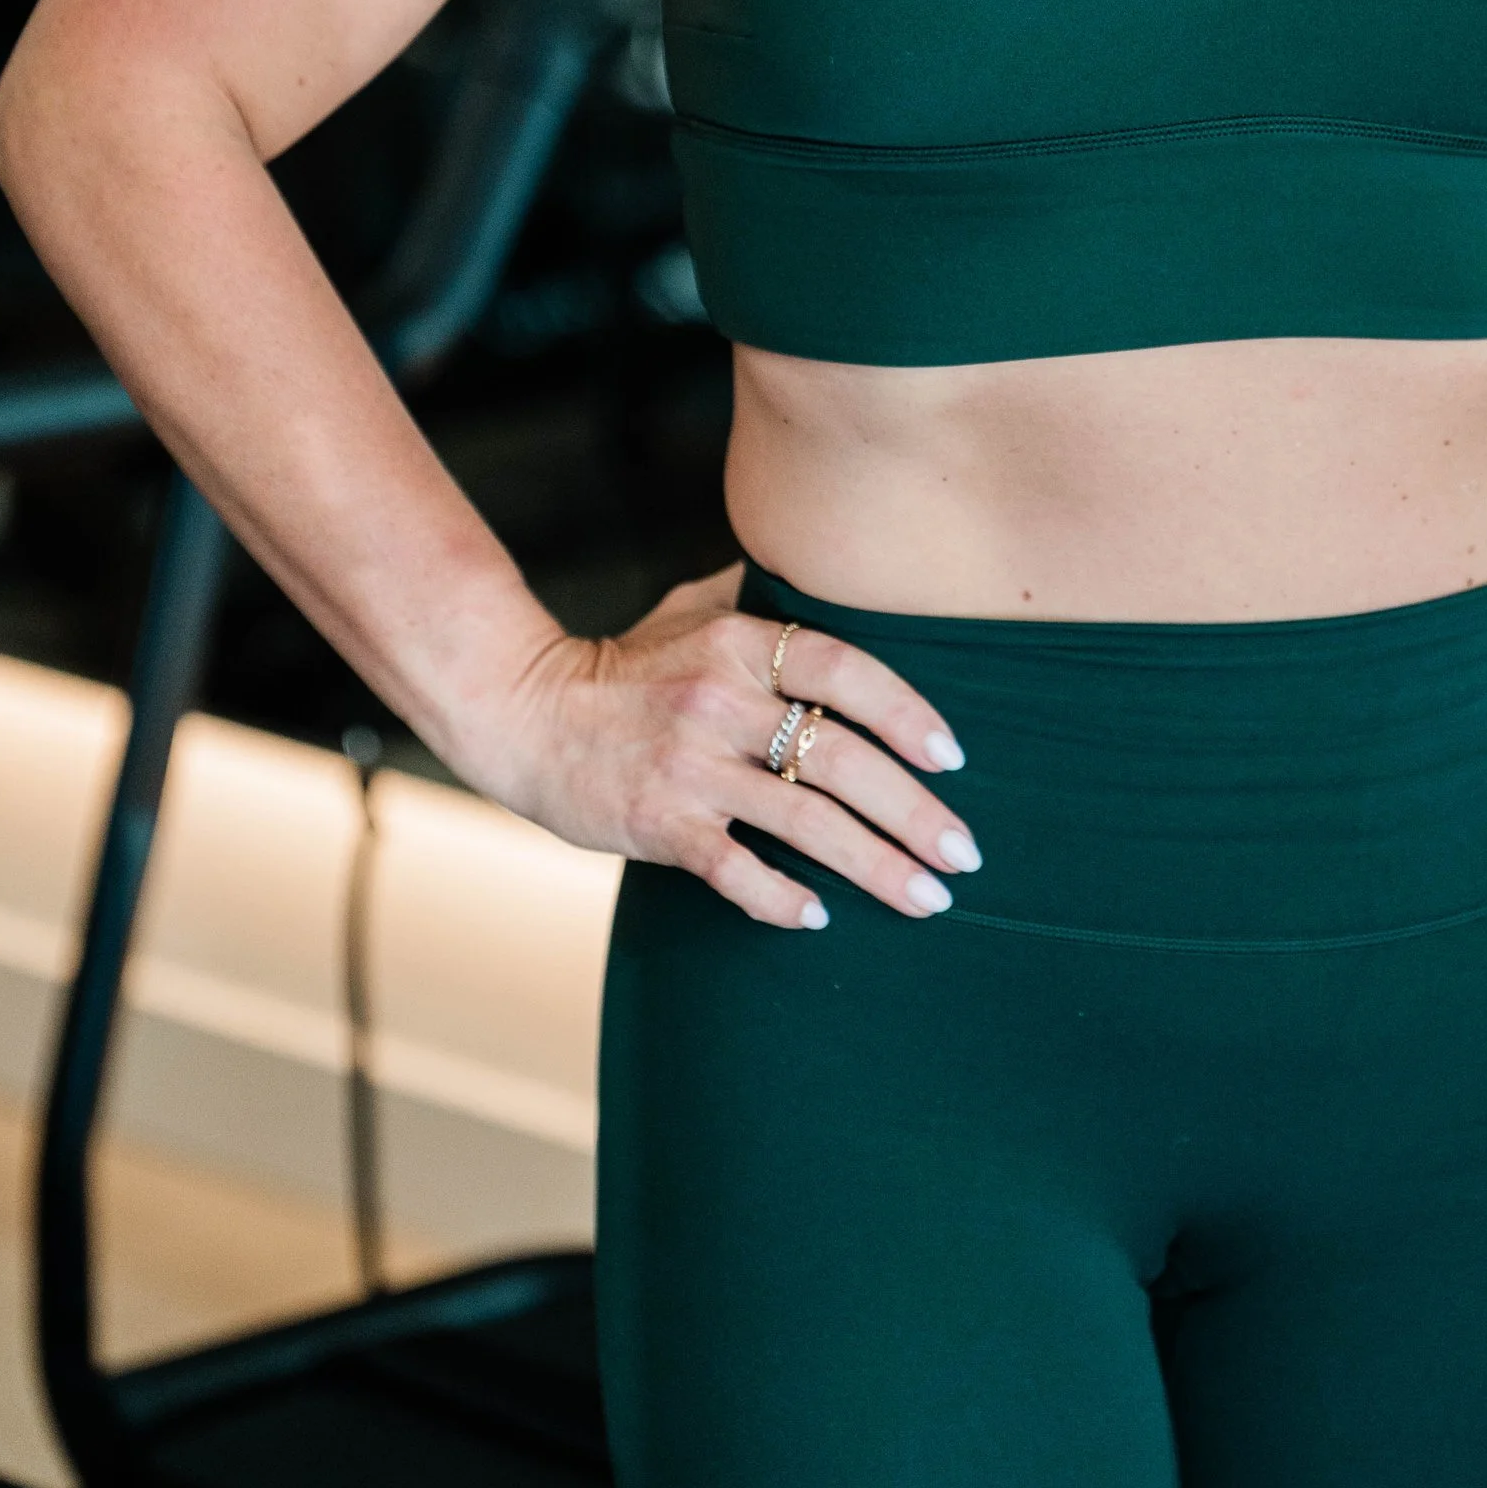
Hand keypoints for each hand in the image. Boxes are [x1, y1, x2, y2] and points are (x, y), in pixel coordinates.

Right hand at [469, 563, 979, 930]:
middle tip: (964, 854)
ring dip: (875, 866)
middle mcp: (721, 700)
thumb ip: (763, 601)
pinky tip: (819, 917)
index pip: (847, 671)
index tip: (953, 759)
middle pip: (842, 757)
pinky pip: (733, 869)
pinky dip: (779, 897)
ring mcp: (689, 765)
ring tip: (928, 899)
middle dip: (915, 813)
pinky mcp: (657, 822)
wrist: (522, 710)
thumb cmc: (624, 663)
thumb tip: (833, 570)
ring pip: (805, 821)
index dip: (907, 715)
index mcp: (740, 643)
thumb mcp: (693, 609)